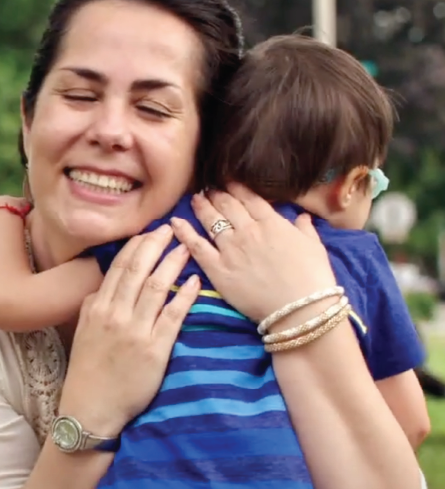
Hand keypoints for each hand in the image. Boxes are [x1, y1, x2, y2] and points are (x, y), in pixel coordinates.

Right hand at [58, 225, 200, 436]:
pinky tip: (195, 282)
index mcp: (97, 308)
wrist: (91, 407)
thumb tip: (104, 285)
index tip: (149, 231)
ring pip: (156, 287)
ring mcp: (135, 331)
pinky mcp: (154, 349)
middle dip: (155, 245)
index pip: (118, 268)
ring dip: (172, 264)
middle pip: (137, 270)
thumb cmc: (88, 371)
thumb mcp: (83, 332)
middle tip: (170, 228)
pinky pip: (173, 316)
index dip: (135, 246)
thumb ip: (93, 306)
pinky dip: (184, 296)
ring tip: (186, 247)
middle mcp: (115, 314)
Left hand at [170, 185, 337, 323]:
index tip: (227, 179)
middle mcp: (248, 231)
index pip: (249, 197)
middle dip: (216, 193)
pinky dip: (184, 232)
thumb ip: (305, 228)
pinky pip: (196, 247)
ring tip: (195, 198)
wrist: (299, 309)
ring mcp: (230, 249)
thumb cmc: (312, 278)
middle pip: (227, 205)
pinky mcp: (218, 269)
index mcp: (272, 223)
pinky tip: (174, 222)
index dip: (236, 186)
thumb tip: (302, 216)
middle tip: (208, 187)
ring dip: (201, 206)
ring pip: (211, 221)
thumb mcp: (314, 247)